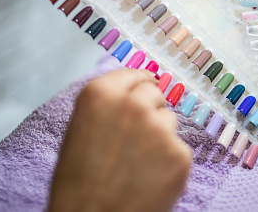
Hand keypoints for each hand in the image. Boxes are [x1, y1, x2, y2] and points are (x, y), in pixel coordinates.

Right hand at [48, 69, 191, 211]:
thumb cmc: (77, 182)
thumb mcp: (80, 130)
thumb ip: (107, 106)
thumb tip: (133, 92)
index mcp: (101, 94)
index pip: (134, 75)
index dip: (140, 83)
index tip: (147, 83)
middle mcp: (134, 104)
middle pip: (154, 94)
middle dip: (149, 109)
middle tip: (137, 135)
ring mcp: (160, 128)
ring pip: (168, 121)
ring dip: (159, 135)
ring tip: (138, 163)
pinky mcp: (180, 154)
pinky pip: (179, 149)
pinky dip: (169, 162)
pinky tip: (150, 179)